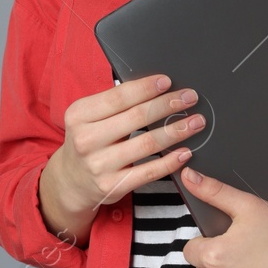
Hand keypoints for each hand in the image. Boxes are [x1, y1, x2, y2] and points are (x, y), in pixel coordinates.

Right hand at [39, 74, 205, 245]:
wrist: (71, 180)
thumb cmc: (89, 140)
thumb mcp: (89, 117)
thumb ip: (114, 104)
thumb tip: (155, 87)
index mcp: (79, 115)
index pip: (119, 96)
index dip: (146, 88)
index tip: (168, 81)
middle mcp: (86, 139)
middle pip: (137, 117)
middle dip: (168, 105)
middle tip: (190, 97)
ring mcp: (99, 165)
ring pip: (147, 143)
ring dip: (176, 131)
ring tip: (195, 122)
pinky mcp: (112, 186)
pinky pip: (149, 171)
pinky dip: (170, 161)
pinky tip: (185, 152)